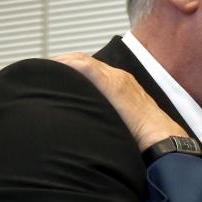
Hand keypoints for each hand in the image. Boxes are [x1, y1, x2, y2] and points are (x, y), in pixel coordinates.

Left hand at [53, 52, 185, 149]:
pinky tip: (53, 70)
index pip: (88, 69)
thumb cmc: (144, 140)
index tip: (50, 78)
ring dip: (60, 64)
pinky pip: (86, 67)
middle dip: (60, 64)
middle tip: (39, 72)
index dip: (68, 70)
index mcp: (120, 86)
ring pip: (82, 61)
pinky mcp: (115, 84)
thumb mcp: (119, 127)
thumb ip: (104, 121)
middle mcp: (118, 78)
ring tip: (40, 71)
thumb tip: (85, 129)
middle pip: (82, 61)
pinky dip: (68, 66)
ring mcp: (117, 79)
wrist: (162, 140)